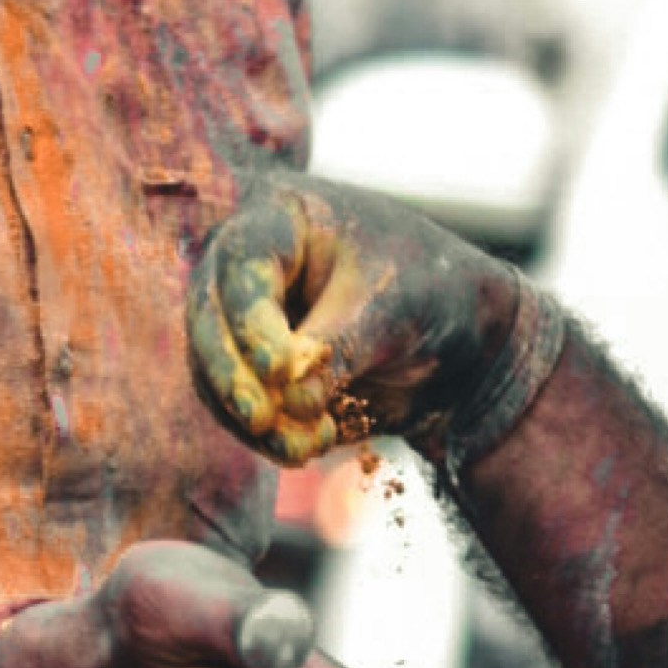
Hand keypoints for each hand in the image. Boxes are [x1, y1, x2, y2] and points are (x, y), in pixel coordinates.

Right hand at [187, 176, 518, 466]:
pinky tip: (300, 449)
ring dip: (245, 416)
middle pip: (210, 317)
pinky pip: (233, 406)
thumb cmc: (427, 295)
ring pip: (212, 369)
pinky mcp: (251, 369)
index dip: (253, 319)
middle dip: (232, 374)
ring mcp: (243, 318)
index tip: (280, 369)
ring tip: (299, 448)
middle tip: (261, 419)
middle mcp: (249, 265)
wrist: (456, 337)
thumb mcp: (388, 314)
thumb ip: (336, 352)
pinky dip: (261, 434)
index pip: (245, 263)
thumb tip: (289, 403)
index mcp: (283, 218)